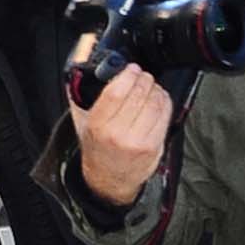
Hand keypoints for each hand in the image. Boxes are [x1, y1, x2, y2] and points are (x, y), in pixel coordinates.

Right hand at [69, 64, 172, 207]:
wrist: (107, 179)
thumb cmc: (96, 147)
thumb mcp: (81, 121)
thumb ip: (79, 93)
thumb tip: (82, 65)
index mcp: (97, 125)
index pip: (116, 92)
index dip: (128, 75)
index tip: (132, 69)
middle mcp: (117, 134)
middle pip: (139, 94)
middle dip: (144, 79)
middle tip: (143, 76)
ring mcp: (138, 141)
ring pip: (154, 103)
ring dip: (155, 89)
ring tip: (150, 87)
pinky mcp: (154, 146)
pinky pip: (164, 116)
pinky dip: (164, 102)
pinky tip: (158, 100)